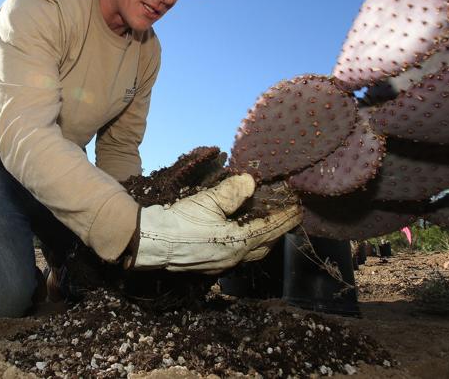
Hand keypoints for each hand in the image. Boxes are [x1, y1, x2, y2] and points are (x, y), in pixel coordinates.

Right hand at [123, 174, 302, 273]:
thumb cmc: (179, 220)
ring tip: (268, 222)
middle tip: (287, 212)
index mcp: (238, 243)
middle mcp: (234, 258)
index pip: (272, 228)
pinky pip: (238, 255)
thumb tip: (251, 182)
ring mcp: (221, 265)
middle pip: (266, 244)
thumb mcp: (206, 200)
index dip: (287, 215)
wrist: (149, 242)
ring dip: (263, 237)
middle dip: (279, 228)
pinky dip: (247, 243)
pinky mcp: (209, 266)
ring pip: (253, 252)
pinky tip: (242, 233)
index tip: (299, 205)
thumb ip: (232, 192)